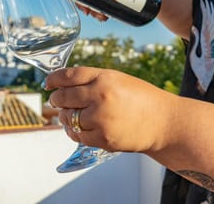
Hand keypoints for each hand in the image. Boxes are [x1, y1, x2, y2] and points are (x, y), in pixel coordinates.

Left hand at [45, 66, 173, 152]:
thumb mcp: (117, 79)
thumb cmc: (141, 99)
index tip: (48, 83)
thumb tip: (61, 85)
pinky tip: (77, 128)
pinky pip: (78, 135)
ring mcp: (101, 118)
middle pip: (63, 97)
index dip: (53, 79)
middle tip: (56, 101)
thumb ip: (91, 80)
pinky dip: (74, 132)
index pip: (68, 76)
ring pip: (68, 118)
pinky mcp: (103, 138)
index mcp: (104, 78)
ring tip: (69, 115)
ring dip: (65, 117)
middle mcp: (101, 96)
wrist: (165, 123)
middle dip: (56, 99)